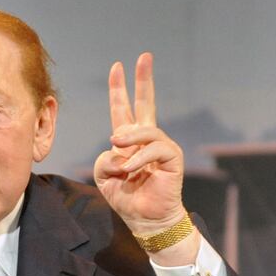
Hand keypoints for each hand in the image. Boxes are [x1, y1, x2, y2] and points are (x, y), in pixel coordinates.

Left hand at [94, 52, 185, 235]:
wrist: (145, 218)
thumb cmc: (126, 197)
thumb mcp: (105, 176)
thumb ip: (103, 159)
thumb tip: (116, 148)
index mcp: (128, 141)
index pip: (123, 110)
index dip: (119, 90)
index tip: (117, 67)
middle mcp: (147, 139)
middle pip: (147, 103)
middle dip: (144, 80)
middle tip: (144, 57)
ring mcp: (161, 146)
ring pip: (145, 130)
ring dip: (128, 139)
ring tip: (117, 146)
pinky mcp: (172, 158)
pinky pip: (154, 149)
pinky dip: (138, 158)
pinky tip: (130, 169)